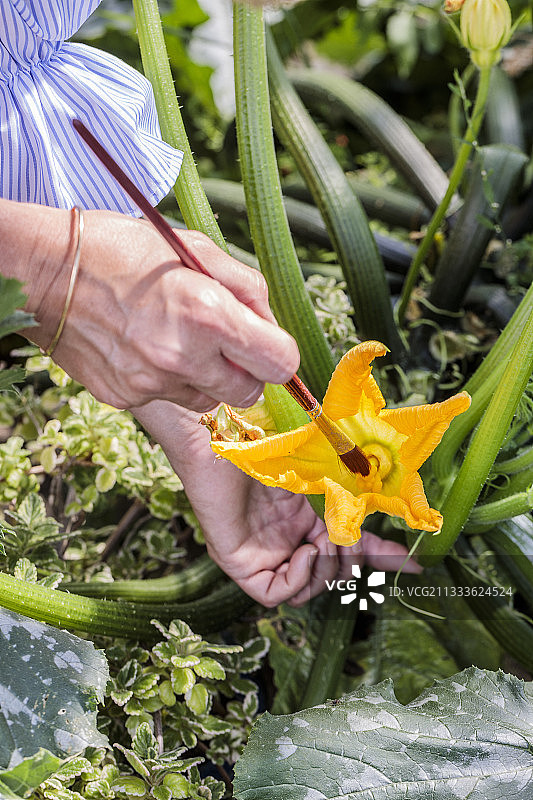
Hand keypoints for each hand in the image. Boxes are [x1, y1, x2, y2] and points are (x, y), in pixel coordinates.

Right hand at [2, 201, 298, 410]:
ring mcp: (152, 382)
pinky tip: (145, 347)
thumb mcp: (193, 247)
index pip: (279, 362)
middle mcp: (183, 356)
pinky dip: (167, 379)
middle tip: (223, 342)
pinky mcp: (127, 397)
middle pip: (249, 393)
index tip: (265, 342)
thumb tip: (271, 321)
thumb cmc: (121, 249)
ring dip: (206, 377)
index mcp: (206, 312)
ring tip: (176, 339)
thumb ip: (245, 285)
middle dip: (246, 371)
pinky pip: (169, 398)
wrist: (44, 272)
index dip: (279, 353)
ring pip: (209, 400)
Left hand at [133, 401, 420, 606]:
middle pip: (328, 574)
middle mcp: (283, 539)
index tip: (411, 566)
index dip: (376, 560)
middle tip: (353, 545)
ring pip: (304, 588)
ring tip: (325, 543)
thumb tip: (388, 496)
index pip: (343, 548)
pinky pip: (274, 593)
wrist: (225, 428)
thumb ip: (348, 487)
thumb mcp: (320, 468)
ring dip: (325, 571)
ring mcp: (260, 552)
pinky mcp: (238, 562)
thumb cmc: (266, 437)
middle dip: (351, 565)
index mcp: (303, 518)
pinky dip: (298, 578)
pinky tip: (304, 551)